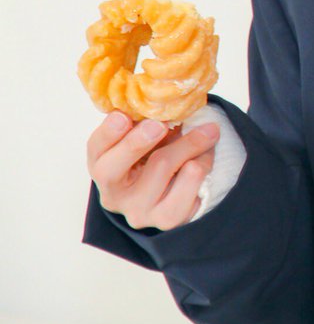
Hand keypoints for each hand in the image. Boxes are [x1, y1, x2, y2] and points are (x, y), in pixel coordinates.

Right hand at [87, 110, 220, 230]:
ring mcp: (139, 211)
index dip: (107, 134)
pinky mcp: (167, 219)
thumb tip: (164, 104)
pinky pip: (191, 183)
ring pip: (163, 167)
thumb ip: (145, 122)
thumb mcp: (145, 138)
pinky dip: (204, 161)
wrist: (176, 193)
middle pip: (116, 168)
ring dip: (190, 143)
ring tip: (208, 132)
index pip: (95, 150)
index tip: (122, 116)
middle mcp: (114, 195)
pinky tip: (206, 156)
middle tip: (159, 123)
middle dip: (137, 142)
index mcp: (102, 167)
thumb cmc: (156, 157)